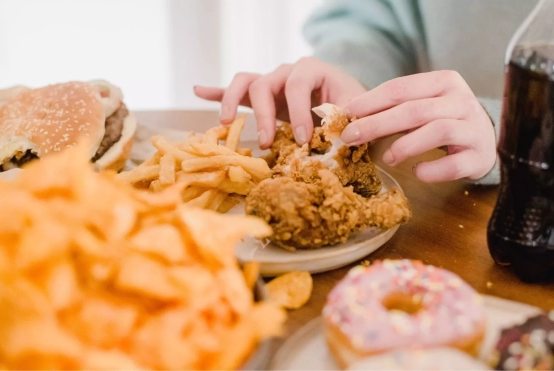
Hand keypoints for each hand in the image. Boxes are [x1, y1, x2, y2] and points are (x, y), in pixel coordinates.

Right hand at [194, 57, 366, 148]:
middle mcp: (287, 72)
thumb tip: (337, 136)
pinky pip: (235, 90)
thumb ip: (345, 121)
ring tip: (227, 122)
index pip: (297, 85)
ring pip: (245, 81)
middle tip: (268, 143)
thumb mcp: (355, 113)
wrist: (350, 108)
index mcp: (312, 70)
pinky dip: (217, 91)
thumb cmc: (353, 109)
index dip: (298, 112)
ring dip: (232, 100)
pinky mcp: (262, 96)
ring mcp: (272, 83)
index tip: (303, 140)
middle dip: (263, 114)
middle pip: (264, 83)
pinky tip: (198, 90)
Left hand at [341, 70, 496, 182]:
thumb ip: (394, 108)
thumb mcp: (423, 107)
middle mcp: (462, 101)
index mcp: (444, 82)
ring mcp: (474, 128)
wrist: (485, 142)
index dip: (371, 101)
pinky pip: (454, 164)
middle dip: (378, 124)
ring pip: (437, 131)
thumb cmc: (445, 121)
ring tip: (388, 158)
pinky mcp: (480, 155)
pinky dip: (432, 170)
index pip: (401, 88)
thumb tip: (349, 117)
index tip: (346, 114)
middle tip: (351, 137)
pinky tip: (417, 172)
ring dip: (406, 146)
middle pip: (415, 110)